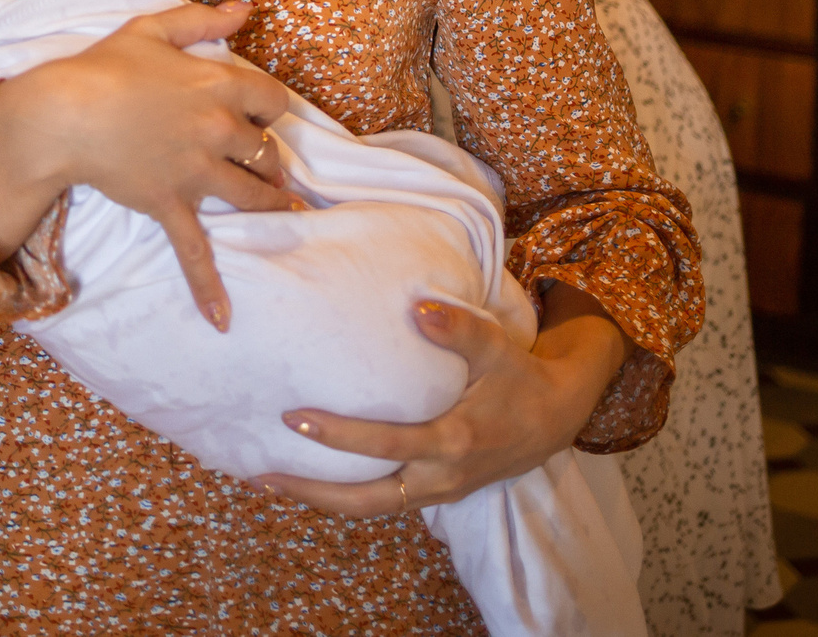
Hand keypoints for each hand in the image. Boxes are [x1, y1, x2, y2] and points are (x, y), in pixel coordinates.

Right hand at [0, 1, 296, 329]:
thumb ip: (203, 20)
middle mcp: (218, 130)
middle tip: (266, 162)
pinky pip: (195, 251)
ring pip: (251, 194)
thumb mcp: (153, 29)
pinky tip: (222, 319)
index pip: (273, 99)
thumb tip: (245, 10)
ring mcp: (197, 172)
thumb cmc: (104, 66)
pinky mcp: (171, 204)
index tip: (261, 111)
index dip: (271, 106)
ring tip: (281, 208)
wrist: (61, 114)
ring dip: (269, 201)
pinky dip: (208, 285)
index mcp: (220, 84)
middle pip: (267, 149)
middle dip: (269, 155)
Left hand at [254, 296, 629, 515]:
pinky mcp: (434, 494)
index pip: (386, 446)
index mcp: (453, 442)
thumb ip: (459, 328)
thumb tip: (417, 307)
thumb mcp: (497, 349)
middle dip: (313, 491)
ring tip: (271, 481)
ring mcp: (437, 493)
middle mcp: (440, 478)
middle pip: (366, 501)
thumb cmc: (519, 379)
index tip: (295, 416)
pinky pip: (381, 503)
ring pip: (370, 510)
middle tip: (261, 476)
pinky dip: (345, 495)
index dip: (339, 436)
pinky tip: (312, 477)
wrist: (555, 419)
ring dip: (321, 500)